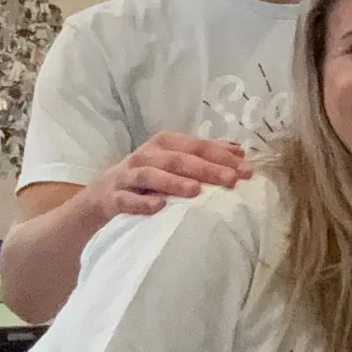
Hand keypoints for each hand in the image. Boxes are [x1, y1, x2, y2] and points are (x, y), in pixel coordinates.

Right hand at [78, 132, 248, 220]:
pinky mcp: (114, 198)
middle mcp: (146, 156)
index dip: (222, 157)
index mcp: (165, 144)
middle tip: (230, 180)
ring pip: (150, 175)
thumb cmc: (151, 177)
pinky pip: (126, 199)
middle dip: (205, 169)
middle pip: (177, 159)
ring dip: (173, 182)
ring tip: (195, 191)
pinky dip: (141, 202)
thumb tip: (239, 151)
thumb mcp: (176, 161)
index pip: (197, 146)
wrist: (104, 195)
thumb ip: (206, 154)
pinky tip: (158, 207)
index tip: (246, 171)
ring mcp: (128, 176)